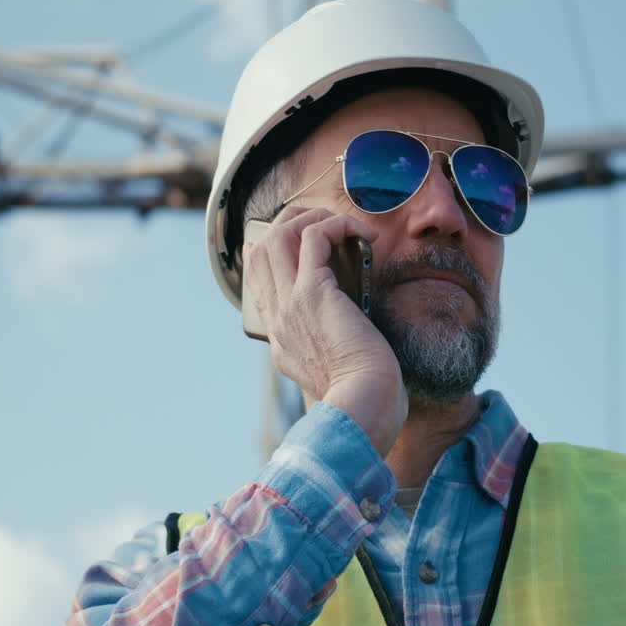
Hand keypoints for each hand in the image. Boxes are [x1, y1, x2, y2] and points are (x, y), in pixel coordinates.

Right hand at [243, 206, 406, 456]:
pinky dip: (336, 224)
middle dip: (288, 223)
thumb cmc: (366, 399)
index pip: (259, 282)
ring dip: (310, 217)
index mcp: (280, 339)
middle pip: (261, 250)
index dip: (274, 252)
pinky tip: (363, 234)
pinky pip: (313, 236)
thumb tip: (356, 333)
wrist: (364, 408)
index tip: (303, 241)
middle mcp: (278, 319)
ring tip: (343, 224)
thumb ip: (338, 351)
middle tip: (325, 222)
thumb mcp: (338, 374)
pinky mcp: (313, 293)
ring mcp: (289, 304)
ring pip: (278, 235)